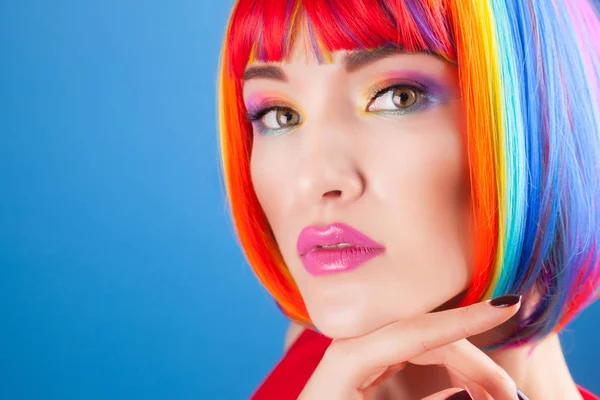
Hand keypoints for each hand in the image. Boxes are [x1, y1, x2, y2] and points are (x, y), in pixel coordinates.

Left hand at [298, 295, 521, 399]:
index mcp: (350, 357)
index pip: (418, 330)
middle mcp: (353, 344)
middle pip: (427, 337)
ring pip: (423, 345)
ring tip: (492, 393)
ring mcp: (359, 350)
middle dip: (473, 361)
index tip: (507, 305)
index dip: (466, 319)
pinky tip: (464, 386)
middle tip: (510, 394)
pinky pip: (411, 355)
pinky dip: (441, 367)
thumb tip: (466, 391)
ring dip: (461, 367)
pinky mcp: (365, 362)